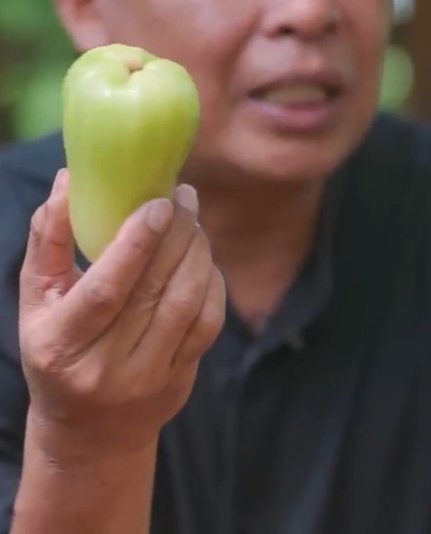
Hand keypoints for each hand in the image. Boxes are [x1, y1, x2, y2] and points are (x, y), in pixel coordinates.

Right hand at [18, 169, 225, 463]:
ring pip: (187, 304)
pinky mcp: (179, 381)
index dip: (137, 242)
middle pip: (155, 291)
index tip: (158, 201)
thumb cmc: (57, 349)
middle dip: (176, 235)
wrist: (89, 433)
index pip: (106, 289)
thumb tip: (67, 180)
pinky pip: (208, 324)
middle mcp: (105, 368)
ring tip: (192, 219)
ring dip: (197, 253)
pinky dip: (211, 282)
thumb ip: (48, 239)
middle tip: (183, 195)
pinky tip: (202, 257)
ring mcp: (147, 379)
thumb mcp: (36, 300)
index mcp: (60, 345)